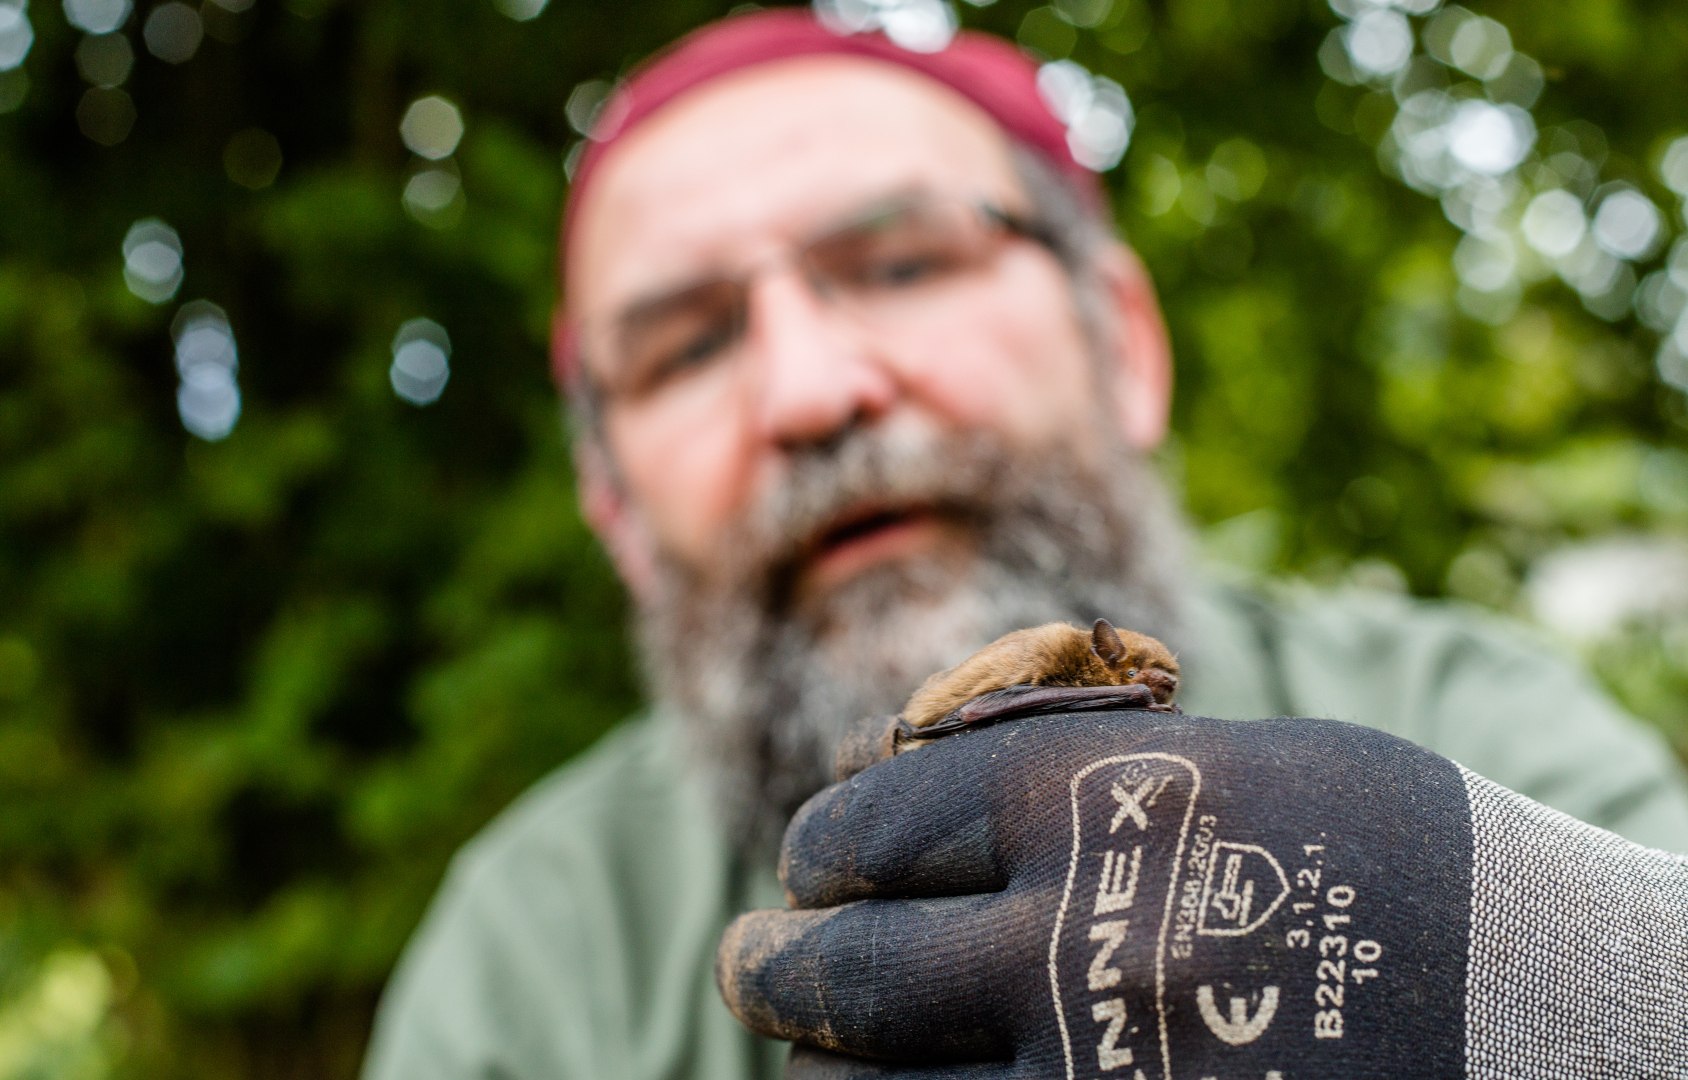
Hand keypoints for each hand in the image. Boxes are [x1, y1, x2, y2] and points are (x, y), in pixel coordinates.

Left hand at [718, 707, 1476, 1077]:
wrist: (1572, 1014)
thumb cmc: (1398, 857)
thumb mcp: (1237, 762)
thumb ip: (1072, 772)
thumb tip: (897, 798)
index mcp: (1106, 800)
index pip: (878, 823)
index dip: (823, 847)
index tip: (808, 864)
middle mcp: (1087, 944)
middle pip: (851, 974)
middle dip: (777, 969)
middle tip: (749, 963)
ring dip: (831, 1072)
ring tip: (815, 1051)